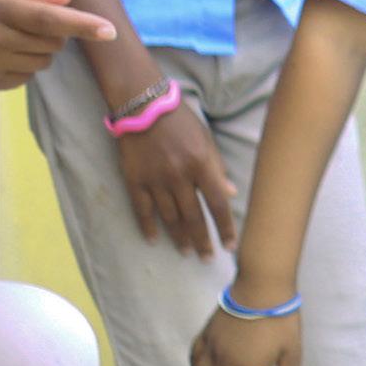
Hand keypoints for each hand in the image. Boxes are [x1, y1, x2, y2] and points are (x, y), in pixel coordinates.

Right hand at [0, 0, 113, 89]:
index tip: (110, 31)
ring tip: (18, 37)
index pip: (45, 19)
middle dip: (57, 33)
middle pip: (51, 43)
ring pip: (42, 63)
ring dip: (41, 51)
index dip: (80, 24)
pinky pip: (25, 78)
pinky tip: (8, 54)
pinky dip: (25, 67)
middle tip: (34, 21)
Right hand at [118, 103, 237, 259]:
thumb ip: (216, 168)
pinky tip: (154, 240)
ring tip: (187, 252)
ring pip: (170, 217)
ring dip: (179, 237)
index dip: (225, 226)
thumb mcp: (206, 140)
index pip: (218, 203)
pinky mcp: (134, 181)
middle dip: (202, 240)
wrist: (143, 107)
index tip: (230, 245)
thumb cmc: (181, 121)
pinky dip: (148, 227)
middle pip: (194, 216)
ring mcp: (155, 180)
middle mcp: (179, 176)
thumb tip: (230, 193)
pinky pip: (142, 210)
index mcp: (202, 164)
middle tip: (207, 258)